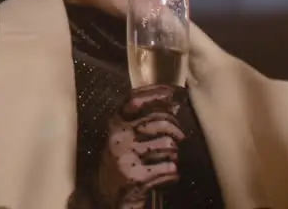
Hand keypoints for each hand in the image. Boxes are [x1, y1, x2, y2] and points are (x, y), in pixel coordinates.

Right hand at [98, 85, 183, 208]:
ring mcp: (127, 157)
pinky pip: (169, 168)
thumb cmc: (122, 161)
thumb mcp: (125, 137)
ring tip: (168, 158)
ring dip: (174, 153)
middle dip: (176, 129)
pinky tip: (167, 174)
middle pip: (159, 121)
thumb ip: (143, 120)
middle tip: (180, 137)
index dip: (156, 93)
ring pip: (168, 144)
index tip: (172, 92)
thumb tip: (171, 103)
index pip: (135, 100)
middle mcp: (118, 138)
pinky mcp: (136, 177)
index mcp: (115, 124)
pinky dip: (173, 173)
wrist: (107, 194)